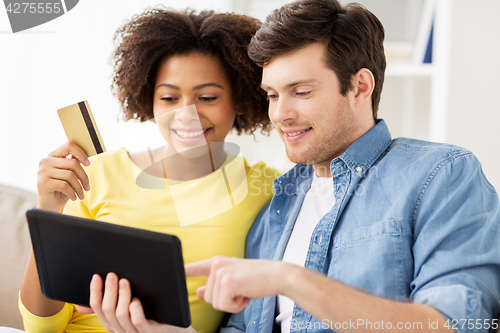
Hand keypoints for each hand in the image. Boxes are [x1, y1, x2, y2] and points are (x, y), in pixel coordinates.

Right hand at [37, 142, 89, 211]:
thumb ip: (74, 164)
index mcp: (52, 156)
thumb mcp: (69, 174)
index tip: (88, 164)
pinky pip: (64, 185)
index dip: (81, 153)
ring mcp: (42, 172)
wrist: (49, 206)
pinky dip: (72, 193)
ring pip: (70, 175)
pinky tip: (74, 197)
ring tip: (81, 194)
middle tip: (87, 187)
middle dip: (84, 177)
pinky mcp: (43, 183)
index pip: (69, 146)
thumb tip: (85, 157)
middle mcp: (45, 161)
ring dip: (79, 187)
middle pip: (73, 163)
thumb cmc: (61, 190)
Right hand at [77, 273, 194, 332]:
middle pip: (108, 310)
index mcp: (113, 323)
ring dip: (121, 296)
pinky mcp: (149, 332)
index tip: (97, 276)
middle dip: (109, 290)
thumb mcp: (131, 307)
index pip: (98, 308)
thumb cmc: (152, 314)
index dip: (95, 291)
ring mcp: (135, 332)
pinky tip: (136, 299)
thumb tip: (91, 294)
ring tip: (125, 281)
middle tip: (112, 275)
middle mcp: (120, 330)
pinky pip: (138, 322)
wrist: (173, 330)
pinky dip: (135, 310)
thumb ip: (115, 302)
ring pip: (121, 315)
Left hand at [185, 256, 287, 312]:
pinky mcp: (227, 282)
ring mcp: (221, 272)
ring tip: (244, 291)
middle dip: (225, 300)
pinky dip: (236, 306)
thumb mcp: (233, 281)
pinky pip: (224, 306)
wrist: (278, 275)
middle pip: (207, 296)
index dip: (181, 272)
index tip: (169, 272)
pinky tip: (246, 294)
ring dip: (231, 303)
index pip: (193, 267)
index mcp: (217, 262)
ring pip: (215, 303)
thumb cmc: (258, 279)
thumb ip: (215, 286)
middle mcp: (216, 264)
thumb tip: (199, 292)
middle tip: (241, 290)